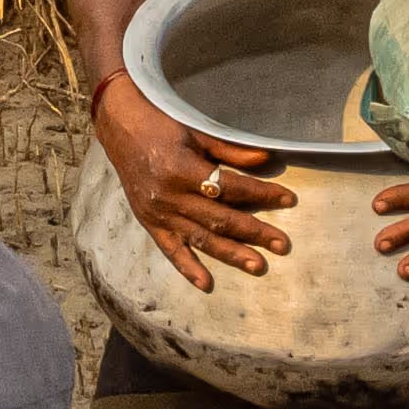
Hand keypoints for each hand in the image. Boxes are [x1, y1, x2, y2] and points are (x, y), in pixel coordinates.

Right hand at [95, 68, 297, 285]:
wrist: (120, 129)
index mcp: (184, 169)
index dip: (262, 194)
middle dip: (254, 232)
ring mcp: (159, 213)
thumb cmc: (161, 125)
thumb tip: (265, 159)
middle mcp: (171, 196)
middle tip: (282, 244)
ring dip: (231, 254)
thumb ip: (230, 150)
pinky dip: (187, 268)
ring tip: (258, 265)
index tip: (289, 200)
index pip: (231, 187)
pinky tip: (206, 283)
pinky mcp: (150, 223)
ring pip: (201, 239)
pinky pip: (170, 250)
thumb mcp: (196, 132)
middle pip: (220, 218)